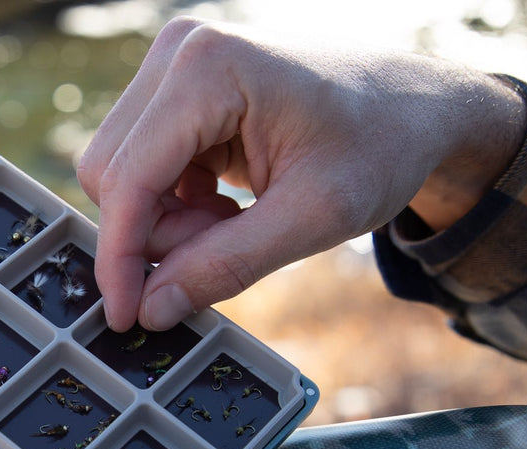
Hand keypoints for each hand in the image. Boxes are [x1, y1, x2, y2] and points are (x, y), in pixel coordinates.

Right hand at [77, 17, 526, 330]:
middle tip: (221, 253)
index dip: (120, 256)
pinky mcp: (177, 88)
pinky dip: (176, 205)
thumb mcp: (314, 218)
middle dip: (155, 234)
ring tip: (235, 227)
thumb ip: (226, 266)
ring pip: (121, 174)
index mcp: (209, 68)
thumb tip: (150, 310)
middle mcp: (179, 52)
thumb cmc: (379, 147)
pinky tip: (227, 208)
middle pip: (112, 174)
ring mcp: (175, 65)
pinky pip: (142, 168)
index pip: (129, 178)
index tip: (123, 317)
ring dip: (167, 223)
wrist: (414, 107)